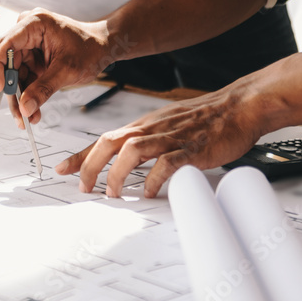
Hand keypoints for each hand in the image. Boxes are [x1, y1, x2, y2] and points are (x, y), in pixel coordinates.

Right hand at [0, 9, 112, 126]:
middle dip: (2, 88)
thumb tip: (24, 108)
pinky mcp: (32, 58)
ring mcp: (28, 46)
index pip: (6, 44)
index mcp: (34, 24)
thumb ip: (44, 88)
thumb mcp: (68, 70)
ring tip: (22, 119)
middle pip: (4, 61)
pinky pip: (23, 79)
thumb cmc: (90, 48)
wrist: (104, 47)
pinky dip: (25, 96)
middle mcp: (26, 32)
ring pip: (12, 74)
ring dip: (16, 98)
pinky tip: (30, 113)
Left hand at [54, 84, 265, 197]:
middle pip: (109, 142)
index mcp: (144, 124)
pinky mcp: (191, 148)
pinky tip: (148, 191)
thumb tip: (126, 162)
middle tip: (84, 188)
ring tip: (112, 194)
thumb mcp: (167, 125)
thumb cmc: (206, 118)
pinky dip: (154, 178)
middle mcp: (152, 128)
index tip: (62, 170)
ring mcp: (171, 137)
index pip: (104, 139)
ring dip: (117, 173)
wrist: (239, 106)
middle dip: (90, 165)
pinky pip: (167, 162)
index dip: (81, 155)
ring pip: (133, 150)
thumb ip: (147, 141)